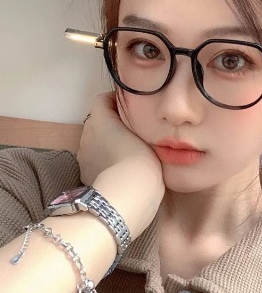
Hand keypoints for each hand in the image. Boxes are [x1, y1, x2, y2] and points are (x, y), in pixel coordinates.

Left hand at [77, 92, 164, 237]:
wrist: (128, 193)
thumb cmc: (141, 158)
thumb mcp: (148, 134)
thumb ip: (138, 123)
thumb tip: (137, 120)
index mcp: (100, 118)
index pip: (102, 99)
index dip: (116, 101)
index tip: (132, 109)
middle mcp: (86, 133)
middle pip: (97, 121)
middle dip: (111, 123)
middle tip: (132, 132)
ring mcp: (83, 155)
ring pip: (94, 142)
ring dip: (106, 143)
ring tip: (126, 152)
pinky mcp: (84, 174)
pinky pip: (94, 160)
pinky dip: (103, 161)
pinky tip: (118, 170)